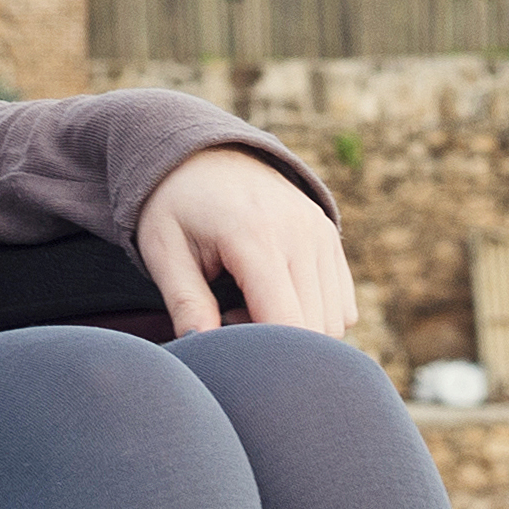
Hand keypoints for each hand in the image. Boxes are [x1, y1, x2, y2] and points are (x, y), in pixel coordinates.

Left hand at [133, 148, 354, 339]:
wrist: (203, 156)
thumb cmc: (176, 207)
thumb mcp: (165, 252)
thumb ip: (186, 304)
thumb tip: (202, 349)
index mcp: (255, 236)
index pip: (285, 322)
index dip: (259, 351)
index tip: (223, 333)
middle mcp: (300, 232)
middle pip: (315, 328)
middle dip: (277, 344)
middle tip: (229, 317)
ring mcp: (322, 232)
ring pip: (335, 321)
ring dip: (298, 330)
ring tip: (250, 305)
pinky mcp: (330, 236)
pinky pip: (343, 304)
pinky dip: (315, 315)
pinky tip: (275, 297)